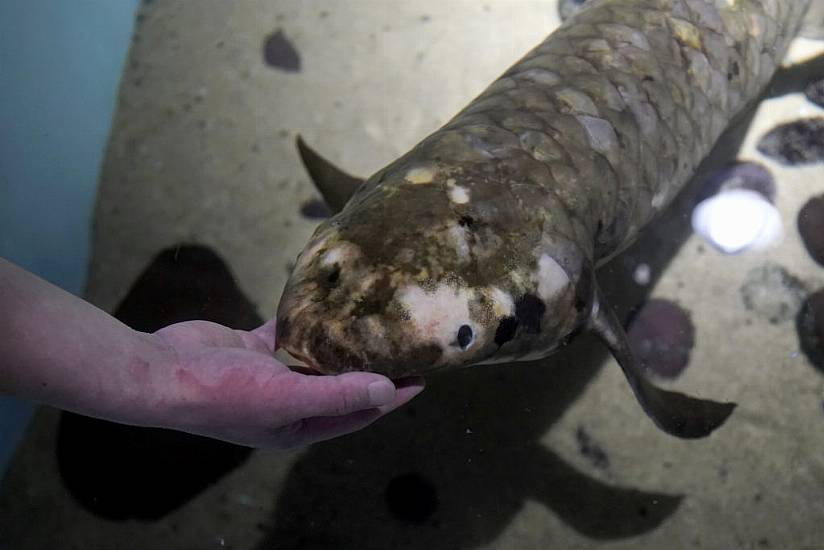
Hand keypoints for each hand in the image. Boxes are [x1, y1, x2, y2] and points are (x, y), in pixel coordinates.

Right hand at [148, 319, 423, 448]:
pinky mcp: (252, 349)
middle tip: (403, 343)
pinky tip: (325, 302)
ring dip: (340, 341)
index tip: (421, 377)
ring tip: (373, 320)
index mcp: (298, 426)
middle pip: (341, 384)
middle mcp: (288, 403)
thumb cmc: (220, 394)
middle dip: (371, 366)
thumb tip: (386, 390)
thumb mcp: (285, 399)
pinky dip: (305, 320)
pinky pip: (288, 333)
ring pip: (315, 356)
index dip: (390, 397)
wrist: (160, 371)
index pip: (357, 412)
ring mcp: (269, 375)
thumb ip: (336, 395)